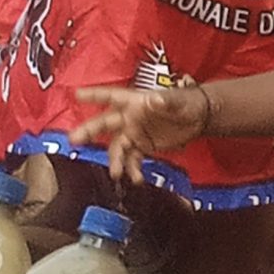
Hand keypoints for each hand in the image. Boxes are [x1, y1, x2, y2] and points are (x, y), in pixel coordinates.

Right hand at [72, 81, 211, 177]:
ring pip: (117, 147)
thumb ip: (165, 101)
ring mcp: (135, 132)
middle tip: (75, 139)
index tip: (77, 95)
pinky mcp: (143, 146)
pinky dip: (132, 169)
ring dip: (115, 160)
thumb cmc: (187, 102)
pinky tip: (136, 178)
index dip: (94, 95)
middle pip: (105, 123)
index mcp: (135, 102)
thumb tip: (154, 100)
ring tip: (116, 172)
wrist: (199, 118)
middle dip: (89, 131)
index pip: (111, 96)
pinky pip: (132, 159)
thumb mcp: (178, 100)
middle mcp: (130, 117)